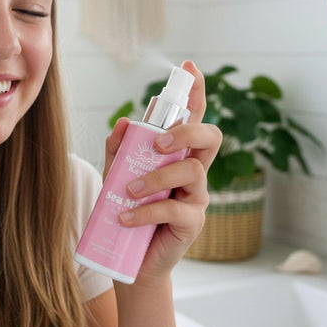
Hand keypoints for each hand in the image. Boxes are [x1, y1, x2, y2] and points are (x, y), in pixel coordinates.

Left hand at [103, 60, 221, 284]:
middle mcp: (193, 170)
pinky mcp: (193, 221)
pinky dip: (147, 211)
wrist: (131, 259)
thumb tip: (123, 122)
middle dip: (187, 130)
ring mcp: (197, 195)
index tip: (188, 66)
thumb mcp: (117, 176)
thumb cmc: (128, 210)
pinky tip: (125, 217)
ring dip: (155, 177)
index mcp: (177, 154)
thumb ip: (119, 150)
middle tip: (159, 143)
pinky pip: (175, 207)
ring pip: (192, 170)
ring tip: (128, 191)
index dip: (194, 92)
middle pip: (210, 136)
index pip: (193, 117)